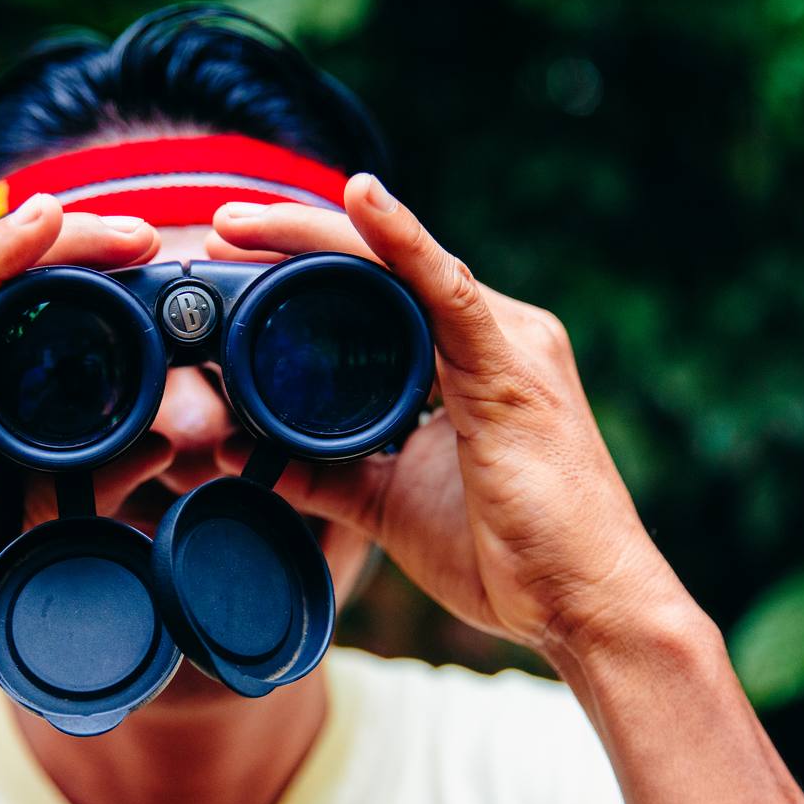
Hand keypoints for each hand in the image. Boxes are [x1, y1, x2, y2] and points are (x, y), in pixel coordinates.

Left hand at [208, 175, 697, 668]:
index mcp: (465, 360)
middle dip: (293, 240)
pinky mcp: (512, 367)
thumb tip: (239, 452)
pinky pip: (447, 291)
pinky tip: (359, 197)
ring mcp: (506, 343)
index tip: (227, 260)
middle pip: (378, 268)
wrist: (587, 606)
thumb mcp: (388, 505)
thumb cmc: (507, 556)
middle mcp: (491, 334)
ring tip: (241, 221)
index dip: (299, 269)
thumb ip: (321, 473)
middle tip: (217, 225)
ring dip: (317, 236)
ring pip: (398, 267)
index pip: (373, 293)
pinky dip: (402, 243)